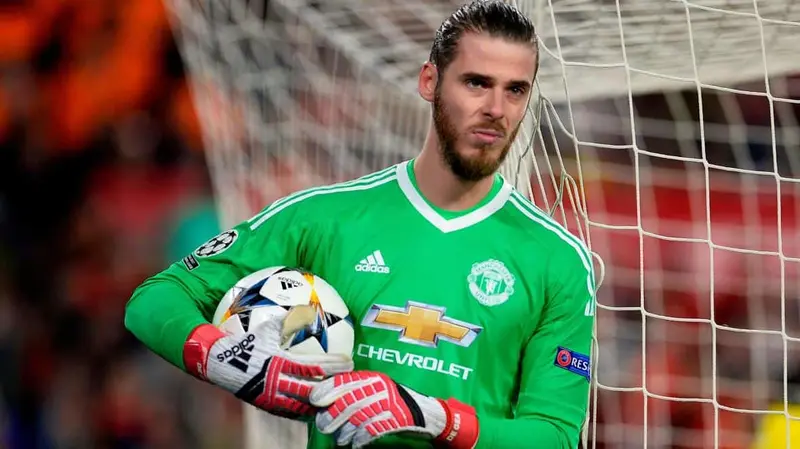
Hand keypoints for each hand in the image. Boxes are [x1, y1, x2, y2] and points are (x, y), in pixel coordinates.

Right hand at [183, 306, 353, 419]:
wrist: (217, 363)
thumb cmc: (243, 342)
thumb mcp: (265, 328)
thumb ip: (288, 320)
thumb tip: (309, 308)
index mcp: (279, 363)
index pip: (313, 367)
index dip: (333, 366)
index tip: (349, 362)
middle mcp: (277, 383)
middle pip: (314, 390)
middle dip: (334, 386)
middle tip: (350, 381)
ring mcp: (272, 398)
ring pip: (304, 404)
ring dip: (322, 400)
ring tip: (337, 395)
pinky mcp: (267, 406)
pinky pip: (291, 411)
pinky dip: (305, 409)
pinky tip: (316, 406)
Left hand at [310, 371, 478, 447]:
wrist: (426, 413)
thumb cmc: (393, 403)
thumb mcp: (374, 391)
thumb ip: (352, 392)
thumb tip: (321, 398)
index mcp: (372, 378)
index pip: (345, 380)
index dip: (327, 390)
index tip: (315, 400)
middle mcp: (380, 387)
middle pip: (348, 402)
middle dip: (332, 416)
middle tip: (324, 426)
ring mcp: (390, 403)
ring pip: (358, 418)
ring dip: (345, 432)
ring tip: (341, 438)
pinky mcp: (397, 420)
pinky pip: (372, 430)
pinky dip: (361, 439)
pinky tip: (357, 443)